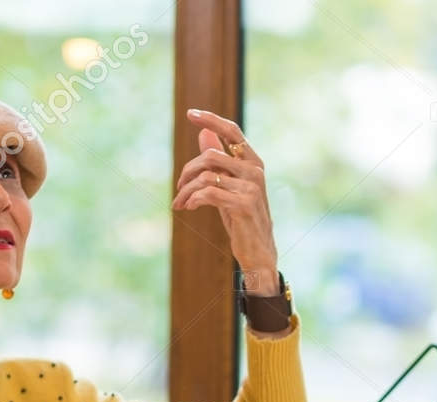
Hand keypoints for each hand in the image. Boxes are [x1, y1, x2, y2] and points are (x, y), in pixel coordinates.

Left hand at [172, 109, 277, 292]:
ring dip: (186, 189)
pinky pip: (208, 193)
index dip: (211, 120)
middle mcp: (255, 171)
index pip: (232, 131)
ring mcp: (251, 187)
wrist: (258, 252)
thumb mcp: (228, 186)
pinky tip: (187, 208)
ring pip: (206, 175)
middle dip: (188, 170)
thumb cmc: (242, 219)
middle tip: (178, 187)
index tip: (190, 114)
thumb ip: (218, 162)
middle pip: (211, 154)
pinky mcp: (243, 204)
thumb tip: (203, 134)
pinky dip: (193, 199)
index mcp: (253, 163)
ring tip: (180, 202)